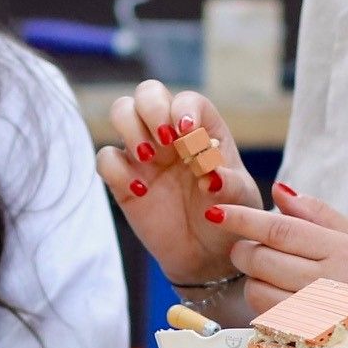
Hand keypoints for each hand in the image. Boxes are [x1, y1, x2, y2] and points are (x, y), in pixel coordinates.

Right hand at [92, 79, 261, 287]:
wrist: (207, 256)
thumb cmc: (230, 218)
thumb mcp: (241, 202)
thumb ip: (231, 185)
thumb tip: (211, 175)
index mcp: (203, 129)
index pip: (187, 100)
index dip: (183, 109)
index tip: (188, 134)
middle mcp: (170, 134)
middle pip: (148, 92)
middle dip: (152, 108)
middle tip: (166, 142)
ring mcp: (143, 153)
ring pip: (121, 112)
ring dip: (131, 128)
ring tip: (150, 157)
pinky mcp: (123, 178)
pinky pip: (106, 159)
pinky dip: (117, 170)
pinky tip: (141, 191)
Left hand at [207, 181, 347, 317]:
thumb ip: (317, 212)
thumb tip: (278, 190)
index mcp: (340, 251)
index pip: (279, 230)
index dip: (242, 219)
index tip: (216, 212)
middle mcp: (327, 284)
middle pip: (261, 260)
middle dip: (244, 249)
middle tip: (249, 247)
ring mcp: (315, 316)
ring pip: (257, 291)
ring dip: (253, 279)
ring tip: (272, 276)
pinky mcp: (306, 340)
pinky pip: (266, 318)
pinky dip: (263, 305)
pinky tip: (281, 299)